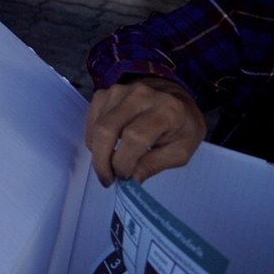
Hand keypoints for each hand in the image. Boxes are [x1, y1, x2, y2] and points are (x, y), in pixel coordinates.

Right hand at [85, 76, 205, 186]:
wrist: (173, 97)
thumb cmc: (181, 126)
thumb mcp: (180, 151)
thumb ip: (154, 165)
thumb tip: (129, 182)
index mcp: (166, 110)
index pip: (134, 137)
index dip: (124, 161)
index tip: (125, 178)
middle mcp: (140, 95)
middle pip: (106, 129)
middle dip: (102, 160)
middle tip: (106, 179)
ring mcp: (119, 91)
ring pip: (96, 127)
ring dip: (98, 152)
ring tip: (109, 164)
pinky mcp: (105, 93)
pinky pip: (92, 121)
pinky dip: (94, 140)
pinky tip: (106, 147)